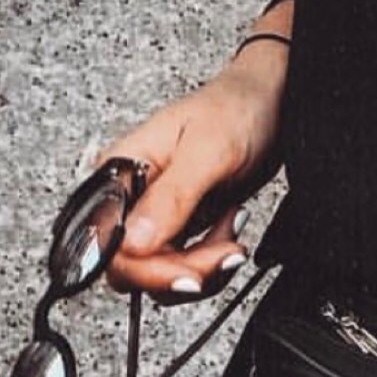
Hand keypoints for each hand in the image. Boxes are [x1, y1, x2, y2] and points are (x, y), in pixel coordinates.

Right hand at [90, 51, 286, 302]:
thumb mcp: (207, 151)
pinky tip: (231, 228)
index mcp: (118, 172)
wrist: (270, 101)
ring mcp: (154, 214)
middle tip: (226, 254)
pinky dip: (212, 259)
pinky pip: (184, 264)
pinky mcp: (180, 225)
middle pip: (132, 266)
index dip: (143, 268)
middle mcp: (129, 198)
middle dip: (183, 270)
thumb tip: (134, 243)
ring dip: (203, 266)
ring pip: (159, 271)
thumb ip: (171, 198)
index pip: (106, 242)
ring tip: (232, 237)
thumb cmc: (235, 109)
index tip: (188, 275)